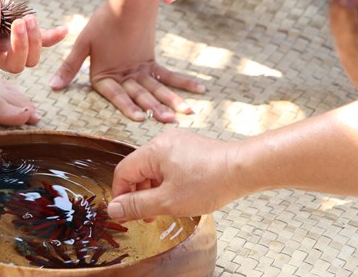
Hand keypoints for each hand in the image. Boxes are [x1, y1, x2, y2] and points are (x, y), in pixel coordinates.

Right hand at [0, 0, 67, 71]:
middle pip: (14, 65)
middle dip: (21, 46)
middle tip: (21, 21)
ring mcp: (10, 46)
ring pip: (30, 59)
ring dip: (35, 41)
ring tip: (30, 18)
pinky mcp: (23, 35)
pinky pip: (43, 42)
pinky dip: (53, 38)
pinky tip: (63, 30)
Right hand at [50, 0, 203, 121]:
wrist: (124, 1)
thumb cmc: (103, 20)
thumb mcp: (85, 43)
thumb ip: (70, 65)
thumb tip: (52, 86)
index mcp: (102, 78)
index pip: (116, 95)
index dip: (127, 106)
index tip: (140, 117)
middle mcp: (120, 79)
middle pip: (138, 95)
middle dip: (154, 107)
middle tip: (168, 119)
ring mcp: (136, 73)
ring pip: (154, 90)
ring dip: (170, 100)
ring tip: (185, 112)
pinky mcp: (150, 65)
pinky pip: (167, 76)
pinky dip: (182, 82)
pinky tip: (198, 90)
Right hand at [108, 128, 244, 220]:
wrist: (244, 168)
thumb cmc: (209, 181)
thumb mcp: (168, 201)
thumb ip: (137, 205)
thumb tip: (114, 208)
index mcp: (153, 150)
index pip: (123, 172)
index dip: (120, 195)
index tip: (125, 214)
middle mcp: (163, 141)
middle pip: (138, 169)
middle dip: (138, 194)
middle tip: (145, 216)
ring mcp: (178, 142)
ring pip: (154, 168)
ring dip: (153, 189)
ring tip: (163, 208)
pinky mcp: (190, 147)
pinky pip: (169, 164)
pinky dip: (167, 181)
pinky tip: (178, 195)